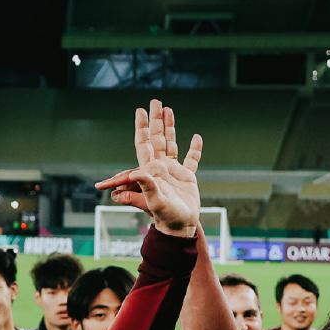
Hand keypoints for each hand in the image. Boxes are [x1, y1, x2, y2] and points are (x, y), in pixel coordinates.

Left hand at [93, 99, 202, 238]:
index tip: (139, 112)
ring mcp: (174, 172)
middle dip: (155, 121)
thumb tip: (133, 173)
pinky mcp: (187, 178)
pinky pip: (191, 160)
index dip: (141, 128)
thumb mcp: (153, 201)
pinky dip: (194, 149)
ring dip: (170, 127)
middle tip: (153, 102)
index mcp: (150, 170)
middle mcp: (160, 168)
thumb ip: (143, 187)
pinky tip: (196, 138)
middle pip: (157, 139)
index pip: (143, 144)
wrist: (181, 227)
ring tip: (169, 109)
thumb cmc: (164, 217)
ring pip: (171, 144)